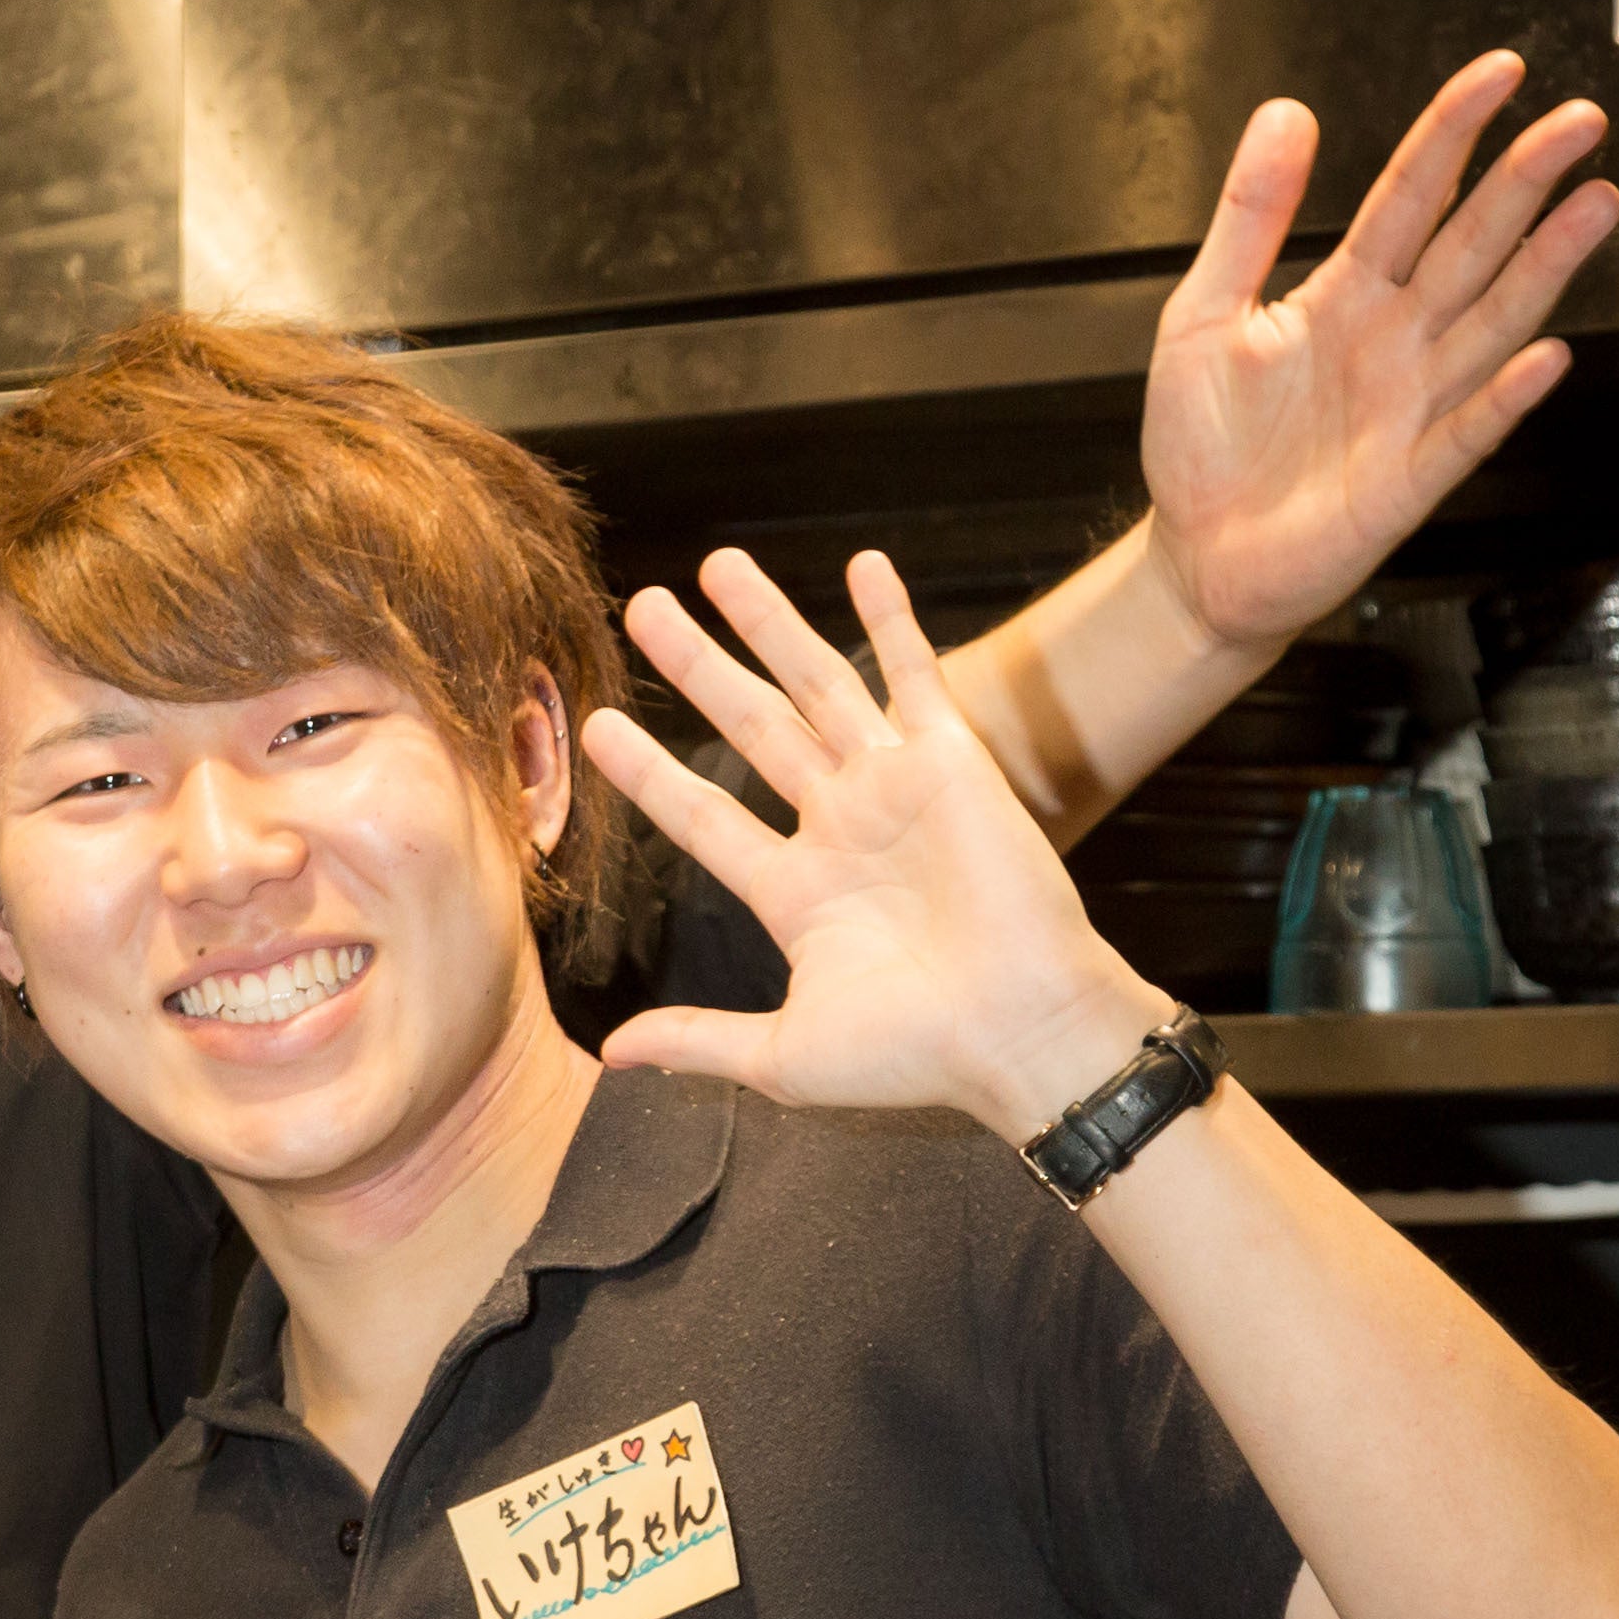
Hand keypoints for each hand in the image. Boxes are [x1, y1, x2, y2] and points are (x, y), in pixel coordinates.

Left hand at [586, 548, 1175, 1137]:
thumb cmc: (914, 1056)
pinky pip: (914, 676)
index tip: (599, 726)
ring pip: (814, 684)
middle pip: (748, 726)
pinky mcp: (955, 763)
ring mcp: (893, 789)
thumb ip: (697, 1040)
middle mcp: (839, 827)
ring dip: (767, 623)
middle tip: (641, 607)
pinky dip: (891, 618)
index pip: (701, 814)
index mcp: (795, 891)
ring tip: (715, 565)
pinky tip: (862, 563)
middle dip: (696, 665)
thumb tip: (608, 1056)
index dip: (649, 771)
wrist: (1019, 1035)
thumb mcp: (782, 1055)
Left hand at [1140, 54, 1618, 659]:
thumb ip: (1247, 219)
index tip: (1499, 74)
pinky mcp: (1410, 476)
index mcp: (1344, 294)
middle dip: (1523, 181)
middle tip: (1577, 122)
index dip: (1452, 134)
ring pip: (1492, 321)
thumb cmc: (1201, 447)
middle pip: (1471, 243)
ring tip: (1592, 205)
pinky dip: (1504, 397)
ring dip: (1543, 265)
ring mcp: (1412, 403)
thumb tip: (1281, 116)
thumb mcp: (1199, 317)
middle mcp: (1394, 338)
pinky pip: (1468, 430)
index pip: (1410, 196)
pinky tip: (1542, 357)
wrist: (1197, 557)